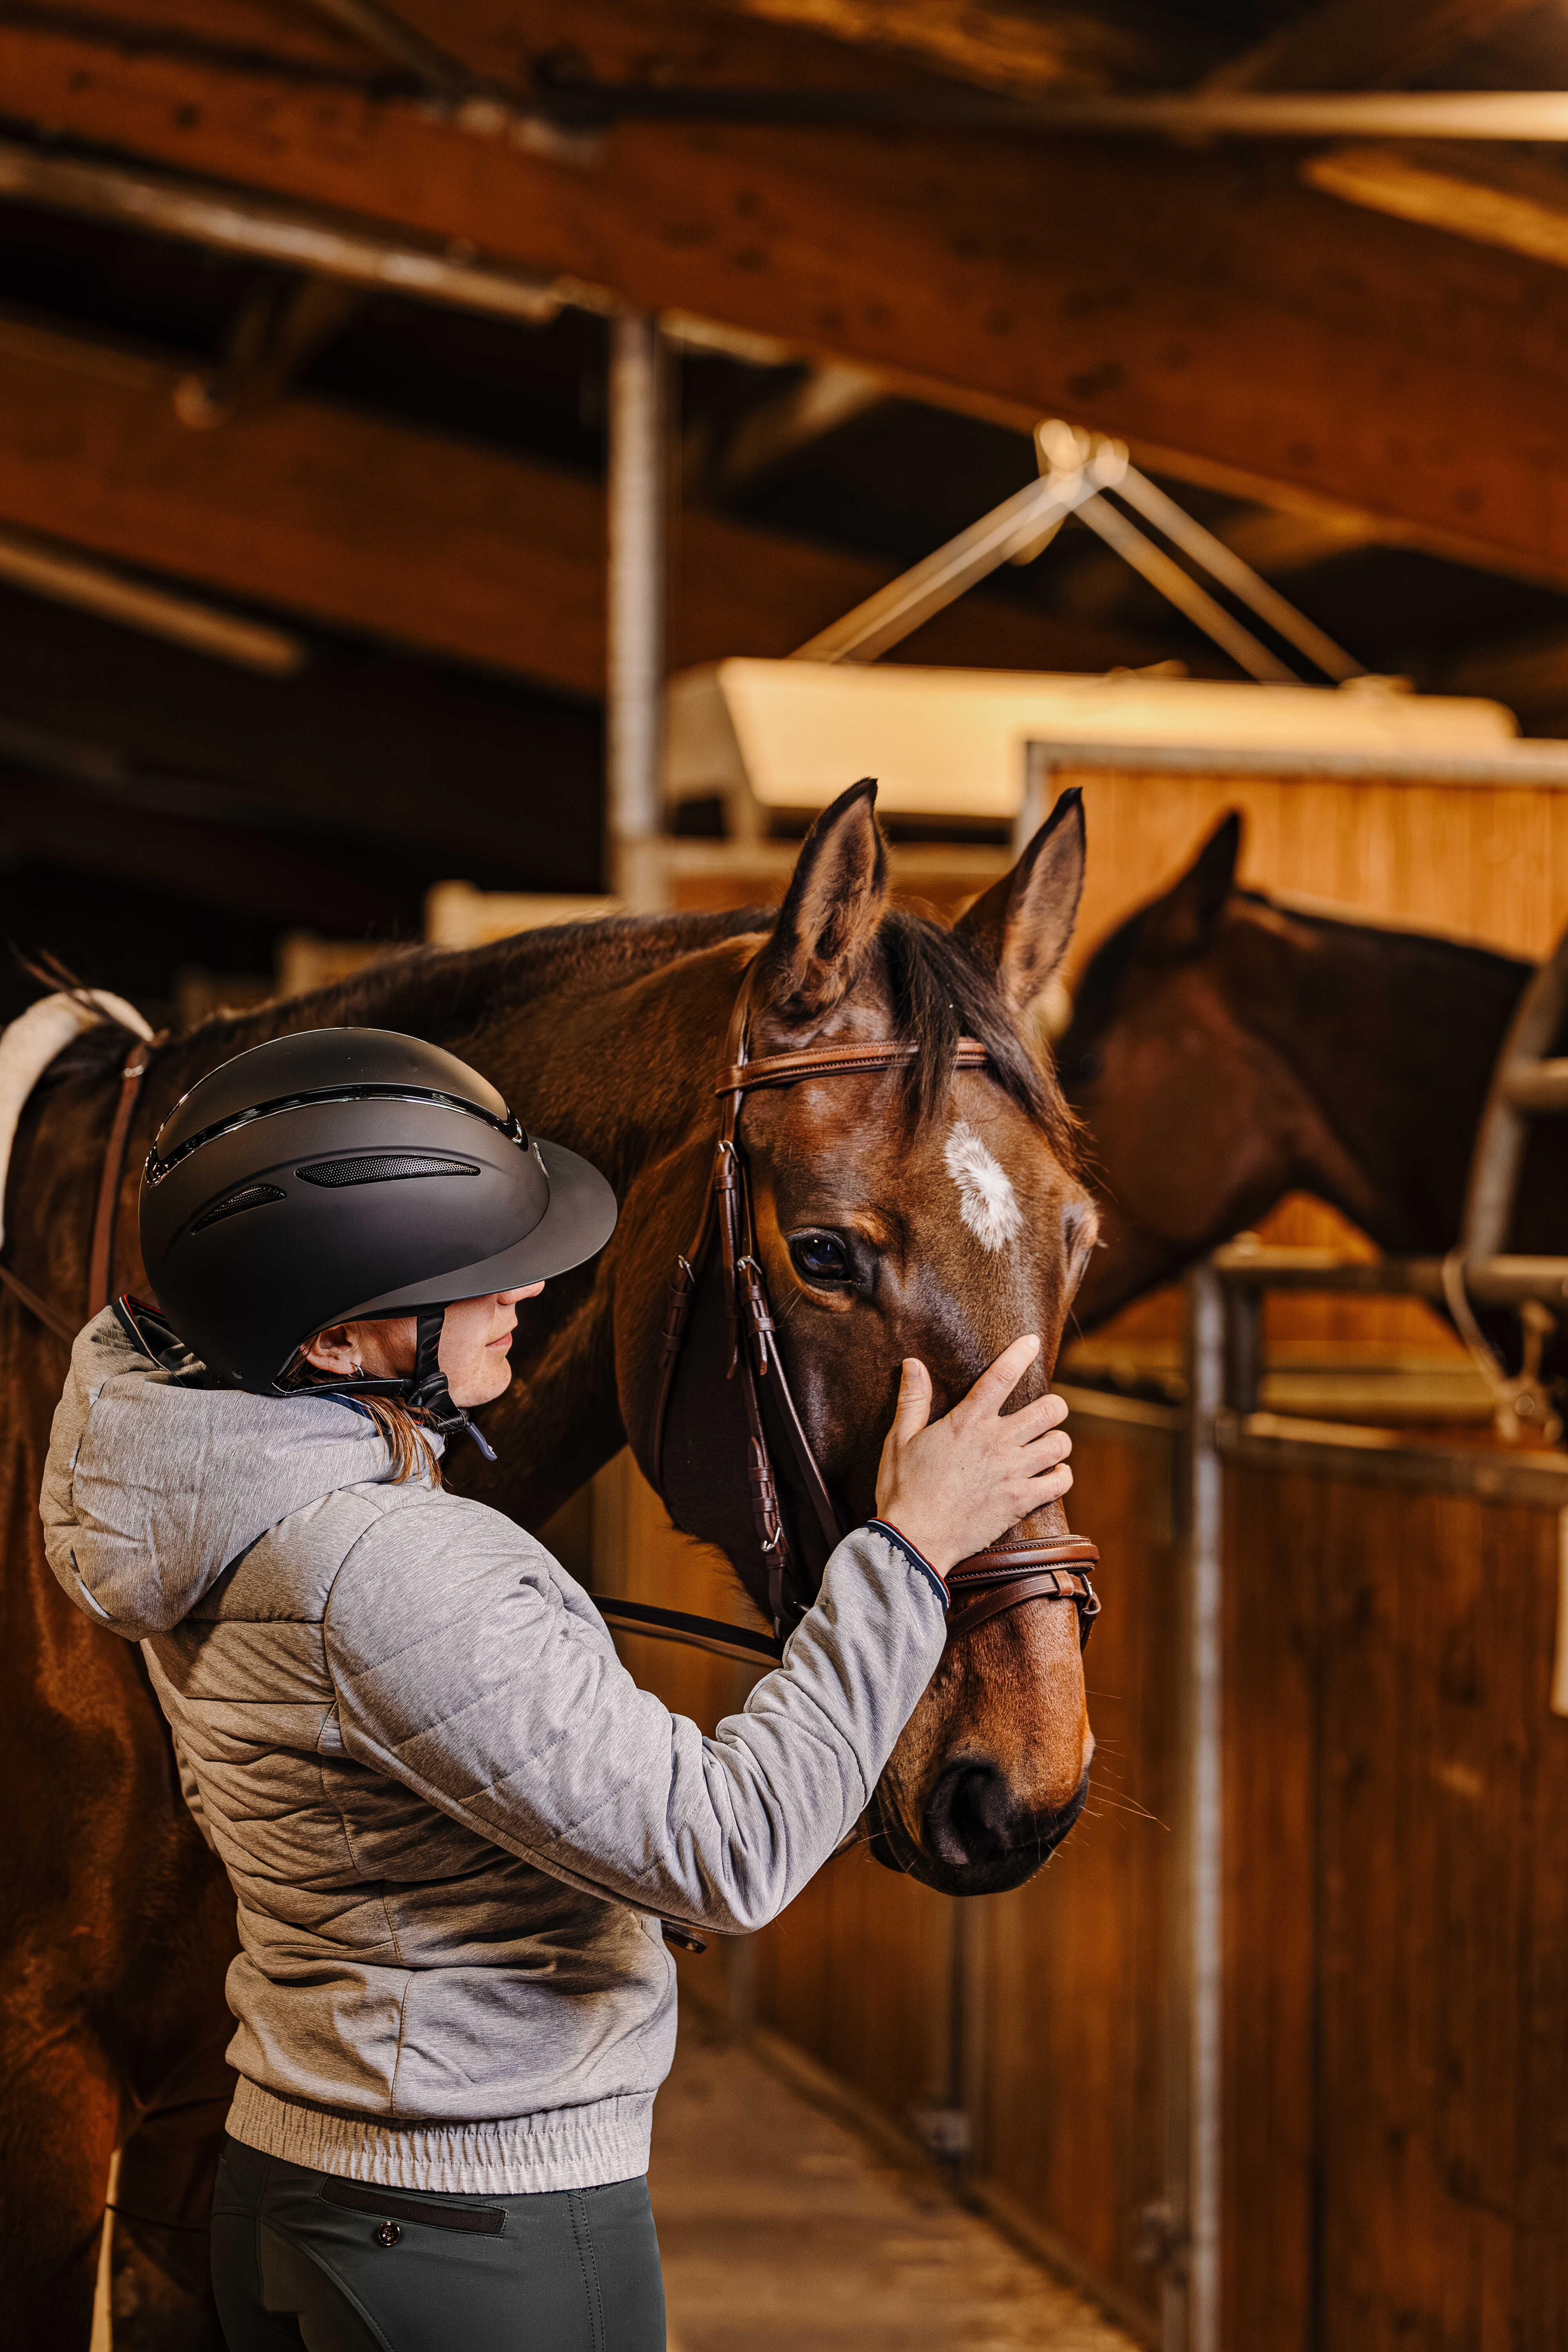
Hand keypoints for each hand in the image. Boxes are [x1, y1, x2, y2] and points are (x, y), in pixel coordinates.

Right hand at [873, 1336, 1071, 1577]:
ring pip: (1060, 1443)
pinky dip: (1061, 1476)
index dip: (1020, 1354)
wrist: (914, 1540)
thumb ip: (912, 1400)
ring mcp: (1012, 1472)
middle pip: (1050, 1409)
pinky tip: (1050, 1475)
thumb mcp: (899, 1440)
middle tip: (1045, 1414)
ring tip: (1047, 1446)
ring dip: (1057, 1442)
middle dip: (1054, 1407)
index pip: (1001, 1376)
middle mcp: (996, 1442)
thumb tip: (913, 1363)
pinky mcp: (1020, 1501)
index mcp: (967, 1422)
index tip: (1032, 1342)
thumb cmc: (903, 1489)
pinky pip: (1060, 1481)